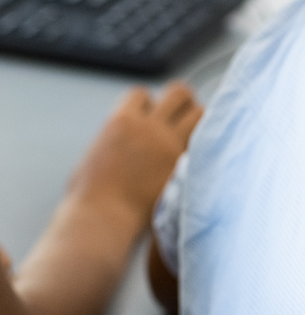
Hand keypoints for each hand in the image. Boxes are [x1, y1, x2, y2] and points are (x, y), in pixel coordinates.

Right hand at [66, 82, 202, 232]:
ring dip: (197, 119)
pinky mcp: (183, 165)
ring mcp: (170, 145)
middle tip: (180, 118)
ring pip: (200, 112)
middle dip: (181, 102)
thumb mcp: (93, 158)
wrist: (102, 222)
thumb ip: (115, 140)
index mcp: (121, 121)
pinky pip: (205, 142)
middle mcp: (149, 127)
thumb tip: (125, 137)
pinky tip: (200, 154)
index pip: (142, 94)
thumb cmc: (89, 198)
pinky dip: (204, 144)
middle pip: (179, 93)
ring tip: (193, 134)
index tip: (146, 118)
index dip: (145, 104)